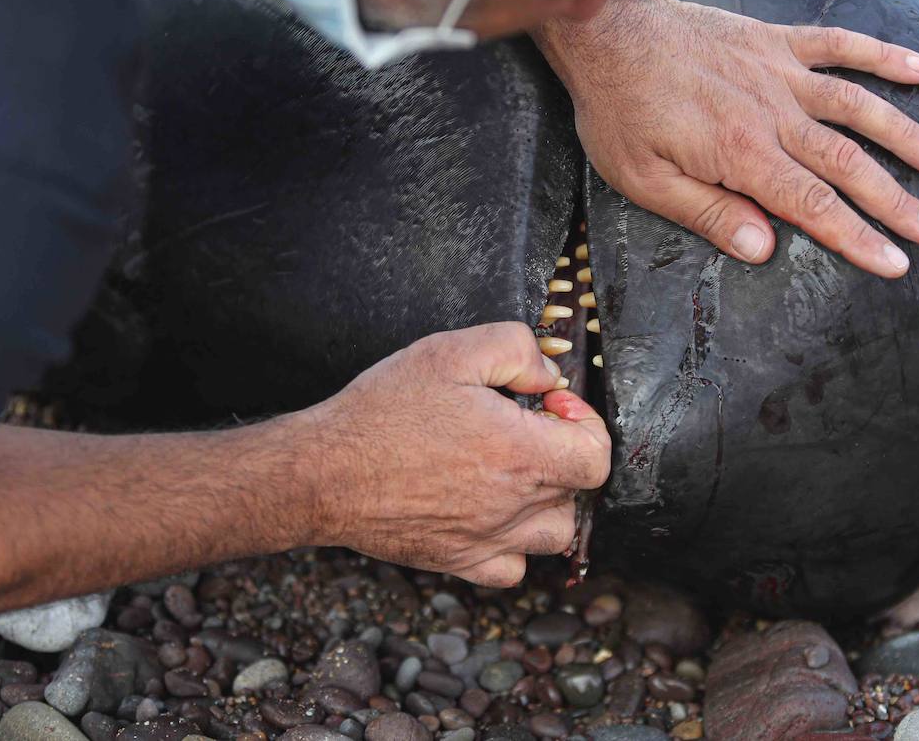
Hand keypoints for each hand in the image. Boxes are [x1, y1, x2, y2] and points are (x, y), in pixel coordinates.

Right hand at [305, 322, 609, 586]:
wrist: (322, 472)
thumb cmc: (382, 412)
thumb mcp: (450, 351)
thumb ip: (516, 351)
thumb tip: (548, 375)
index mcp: (520, 454)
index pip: (597, 456)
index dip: (583, 422)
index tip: (548, 405)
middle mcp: (512, 505)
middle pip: (577, 490)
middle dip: (560, 451)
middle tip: (518, 428)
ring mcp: (488, 540)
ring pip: (554, 533)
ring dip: (546, 500)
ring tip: (510, 471)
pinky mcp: (459, 563)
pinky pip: (513, 567)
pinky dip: (513, 544)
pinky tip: (489, 512)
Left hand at [535, 0, 918, 277]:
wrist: (604, 34)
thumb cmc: (619, 113)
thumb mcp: (646, 181)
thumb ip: (708, 214)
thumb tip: (765, 249)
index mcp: (742, 155)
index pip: (814, 206)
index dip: (859, 238)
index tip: (896, 262)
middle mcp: (773, 113)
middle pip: (848, 163)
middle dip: (895, 201)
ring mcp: (778, 72)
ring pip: (857, 106)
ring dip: (903, 133)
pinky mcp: (774, 41)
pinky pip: (838, 45)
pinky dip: (880, 54)